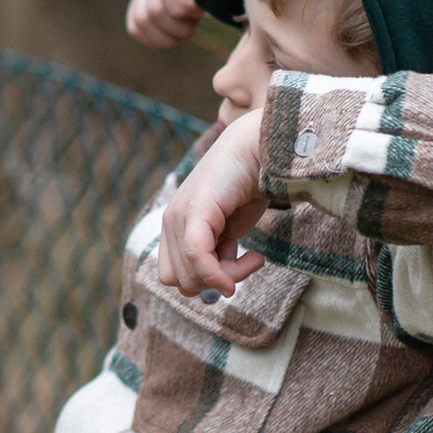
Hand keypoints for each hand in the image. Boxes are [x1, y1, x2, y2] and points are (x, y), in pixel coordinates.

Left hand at [158, 109, 270, 296]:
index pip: (174, 276)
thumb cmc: (249, 185)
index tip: (236, 266)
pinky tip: (254, 261)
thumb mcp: (230, 229)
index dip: (204, 282)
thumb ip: (218, 254)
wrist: (261, 148)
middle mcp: (171, 221)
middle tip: (248, 261)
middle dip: (216, 281)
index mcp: (175, 226)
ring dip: (230, 274)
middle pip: (181, 282)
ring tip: (254, 256)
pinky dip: (221, 273)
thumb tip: (218, 284)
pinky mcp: (194, 211)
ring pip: (191, 276)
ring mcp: (179, 215)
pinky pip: (197, 258)